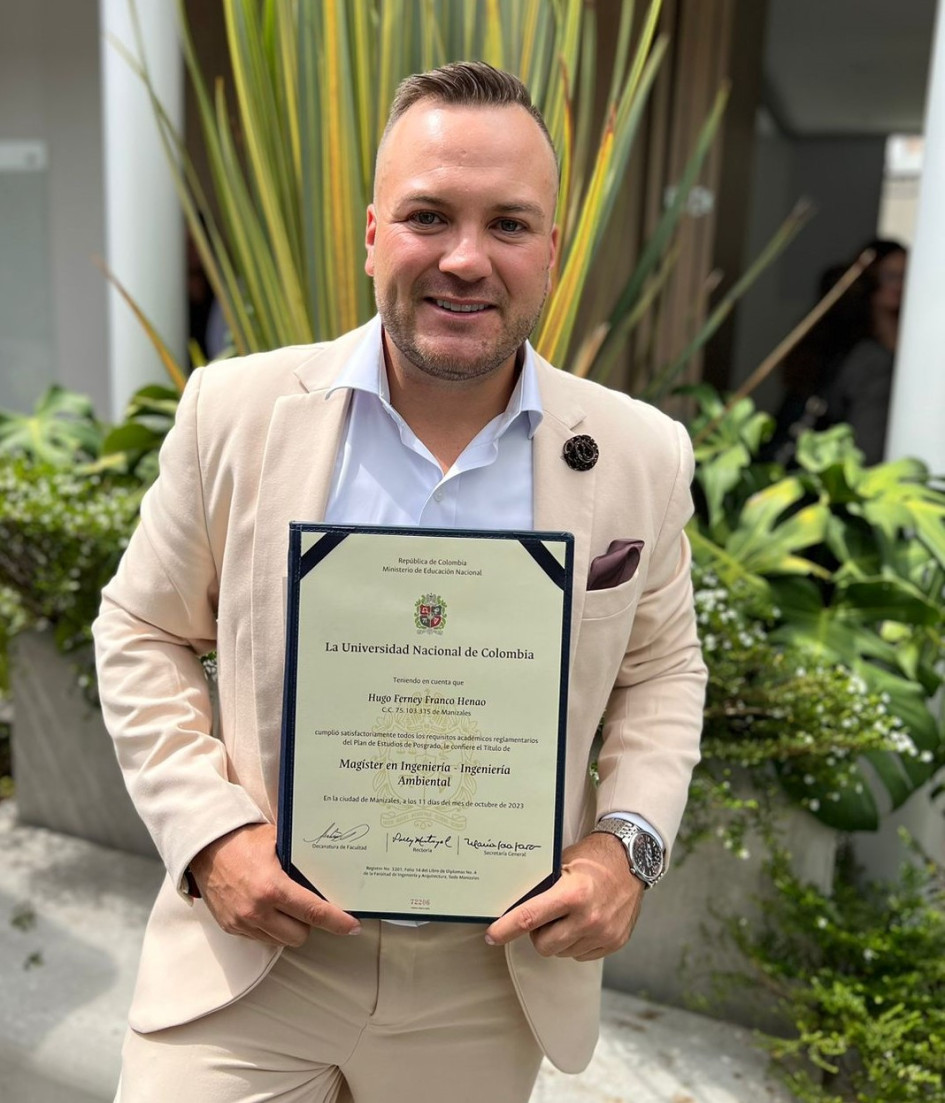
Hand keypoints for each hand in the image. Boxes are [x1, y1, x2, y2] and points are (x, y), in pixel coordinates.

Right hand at [188, 823, 360, 945]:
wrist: (204, 847)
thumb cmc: (243, 839)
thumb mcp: (277, 841)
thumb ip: (300, 857)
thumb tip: (330, 863)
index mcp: (272, 887)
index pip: (313, 912)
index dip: (337, 922)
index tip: (353, 927)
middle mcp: (257, 910)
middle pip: (300, 935)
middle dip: (308, 923)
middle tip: (306, 903)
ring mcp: (242, 923)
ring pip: (280, 941)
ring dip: (288, 927)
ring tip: (285, 905)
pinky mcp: (230, 928)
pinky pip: (260, 938)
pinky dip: (269, 928)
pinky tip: (267, 909)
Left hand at [484, 832, 643, 960]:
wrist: (632, 860)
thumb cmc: (594, 858)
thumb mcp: (563, 864)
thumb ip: (543, 887)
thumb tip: (515, 904)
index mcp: (573, 894)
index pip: (530, 918)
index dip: (506, 929)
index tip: (492, 936)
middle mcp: (589, 918)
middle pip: (544, 944)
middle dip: (538, 933)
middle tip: (546, 915)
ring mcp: (603, 934)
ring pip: (562, 952)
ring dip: (559, 938)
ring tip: (569, 915)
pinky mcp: (614, 942)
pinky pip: (581, 954)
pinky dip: (577, 942)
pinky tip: (584, 921)